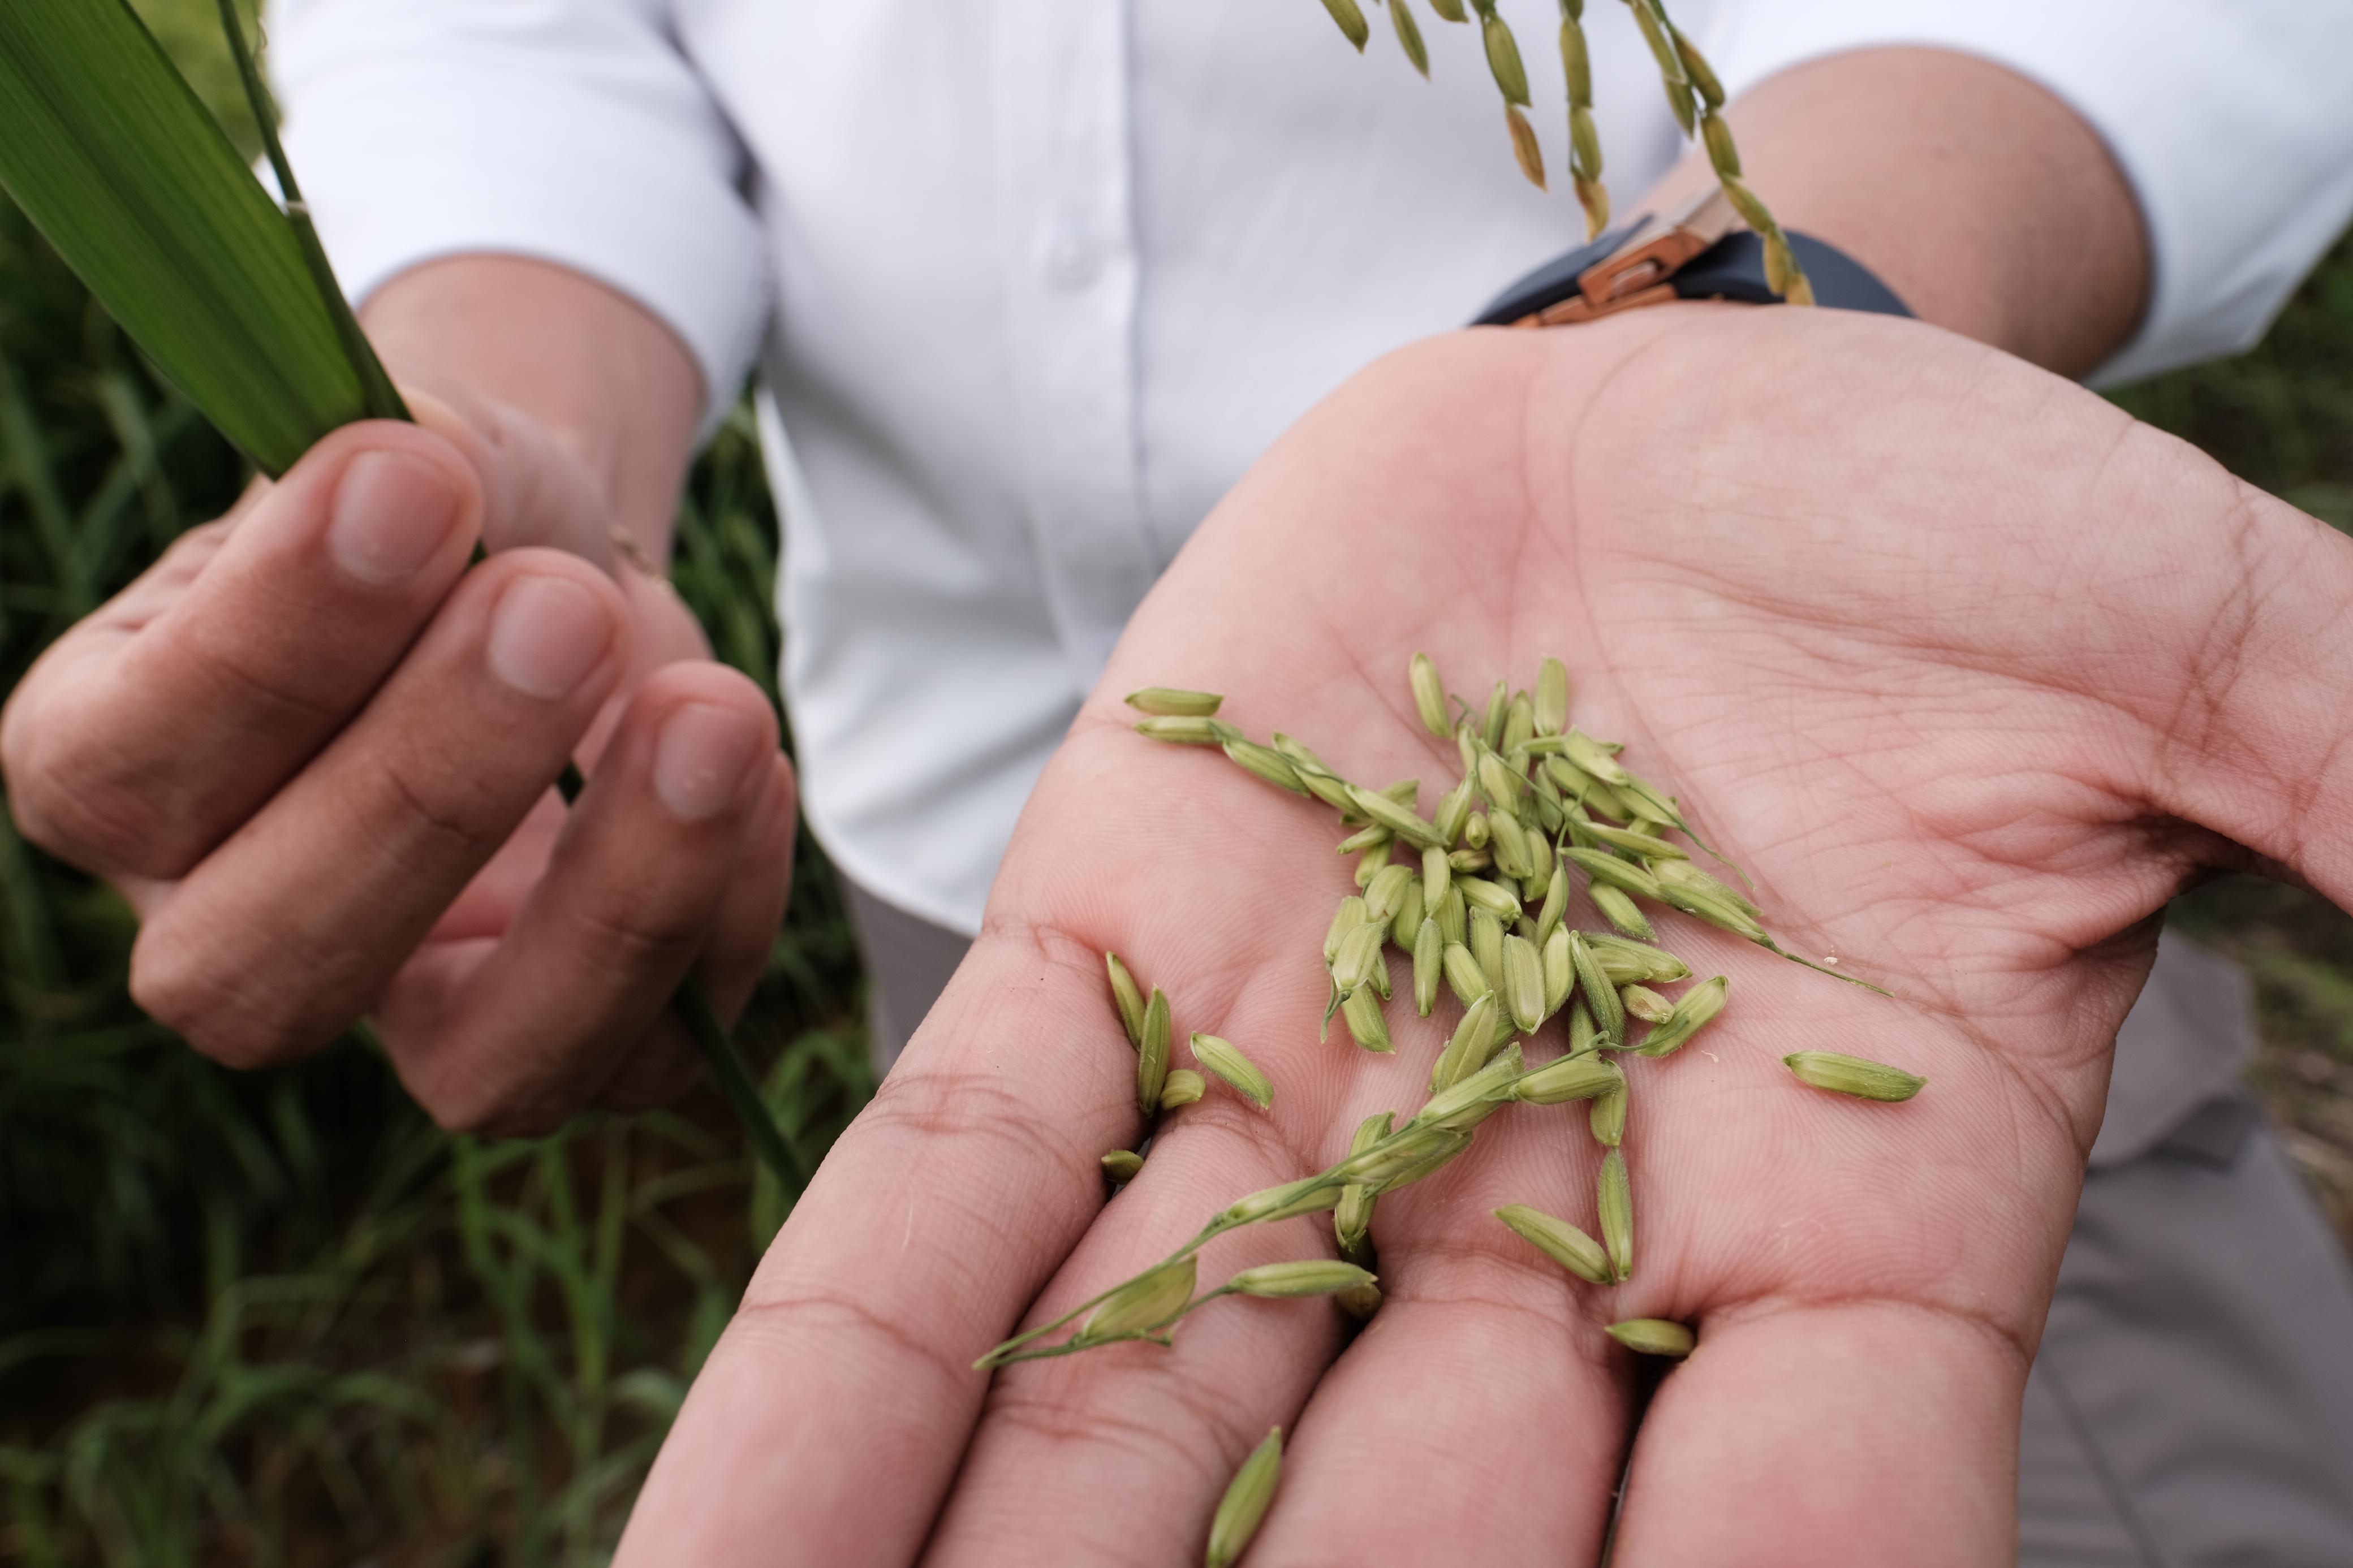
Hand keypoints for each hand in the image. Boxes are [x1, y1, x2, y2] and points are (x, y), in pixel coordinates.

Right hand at [0, 393, 794, 1131]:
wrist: (550, 563)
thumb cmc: (442, 509)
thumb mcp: (410, 450)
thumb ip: (403, 450)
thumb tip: (426, 461)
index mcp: (109, 767)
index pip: (127, 769)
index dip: (272, 642)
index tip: (418, 480)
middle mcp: (220, 927)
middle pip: (262, 967)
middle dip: (427, 788)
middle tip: (563, 606)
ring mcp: (404, 1013)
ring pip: (481, 1075)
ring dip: (616, 903)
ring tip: (712, 707)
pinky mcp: (567, 1037)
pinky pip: (652, 1059)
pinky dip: (727, 924)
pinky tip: (758, 769)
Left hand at [615, 305, 2352, 1564]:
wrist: (1664, 402)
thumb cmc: (1930, 522)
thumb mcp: (2165, 639)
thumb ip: (2318, 777)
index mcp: (1833, 1220)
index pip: (1798, 1539)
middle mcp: (1542, 1233)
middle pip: (1413, 1551)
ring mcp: (1297, 1117)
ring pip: (1129, 1431)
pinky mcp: (1113, 972)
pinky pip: (958, 1210)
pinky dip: (844, 1384)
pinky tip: (714, 1561)